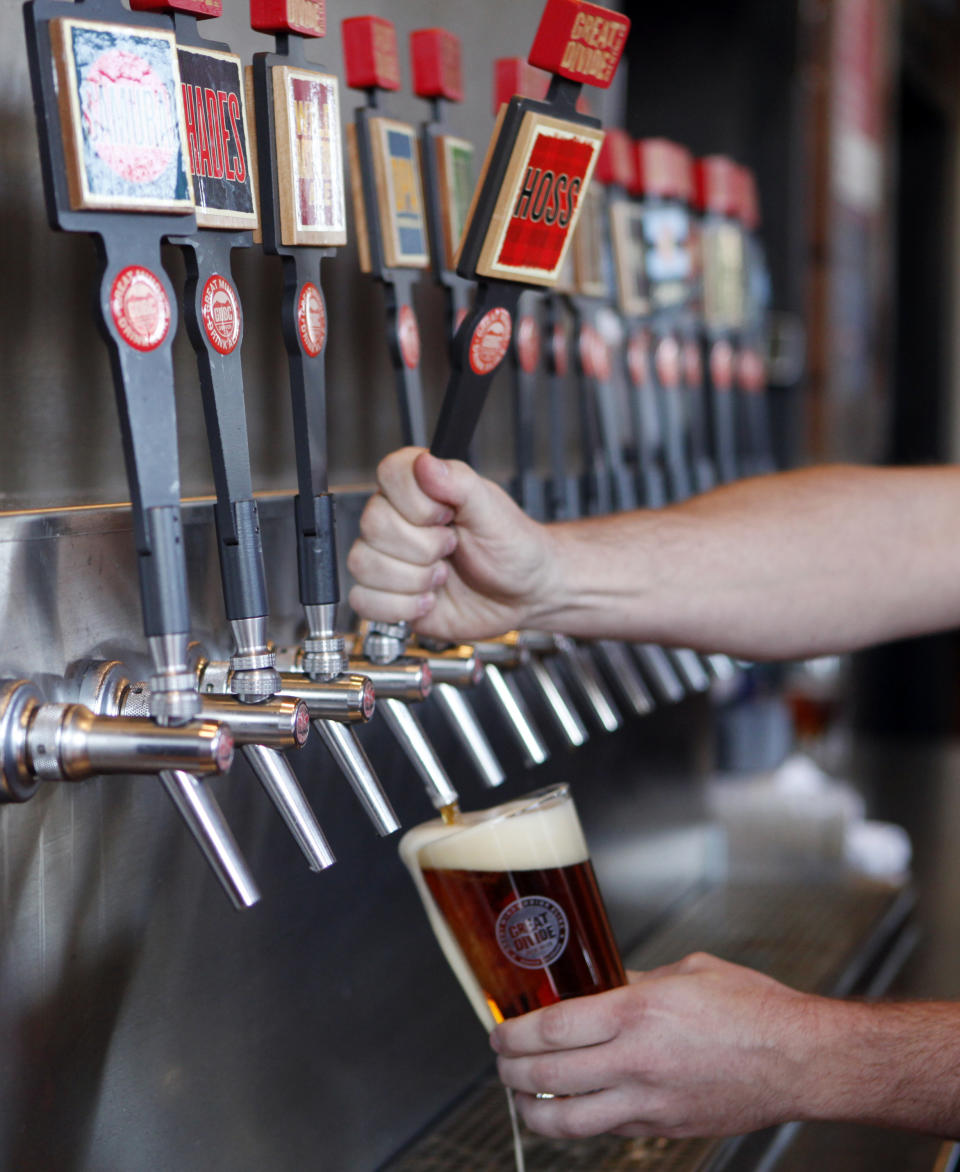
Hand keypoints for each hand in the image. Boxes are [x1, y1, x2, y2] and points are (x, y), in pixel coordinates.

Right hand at [347, 447, 556, 640]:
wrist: (522, 596)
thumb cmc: (512, 548)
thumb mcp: (492, 511)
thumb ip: (458, 482)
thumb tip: (425, 462)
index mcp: (420, 487)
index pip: (388, 475)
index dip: (416, 502)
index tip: (448, 515)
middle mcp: (397, 518)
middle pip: (373, 524)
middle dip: (422, 548)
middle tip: (452, 549)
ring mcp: (388, 557)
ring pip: (363, 564)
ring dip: (413, 579)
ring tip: (442, 577)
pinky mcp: (386, 594)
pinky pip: (364, 601)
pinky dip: (401, 607)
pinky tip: (428, 600)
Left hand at [490, 953, 823, 1139]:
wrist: (800, 1059)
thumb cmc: (752, 1008)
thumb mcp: (686, 972)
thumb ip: (635, 980)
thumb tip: (600, 982)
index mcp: (638, 1013)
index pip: (553, 1028)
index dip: (514, 1032)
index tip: (499, 1030)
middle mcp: (637, 1062)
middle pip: (548, 1075)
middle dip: (510, 1070)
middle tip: (500, 1061)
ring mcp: (650, 1103)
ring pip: (569, 1121)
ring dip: (532, 1110)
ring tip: (520, 1096)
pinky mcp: (665, 1129)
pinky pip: (607, 1131)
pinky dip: (579, 1122)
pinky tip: (571, 1108)